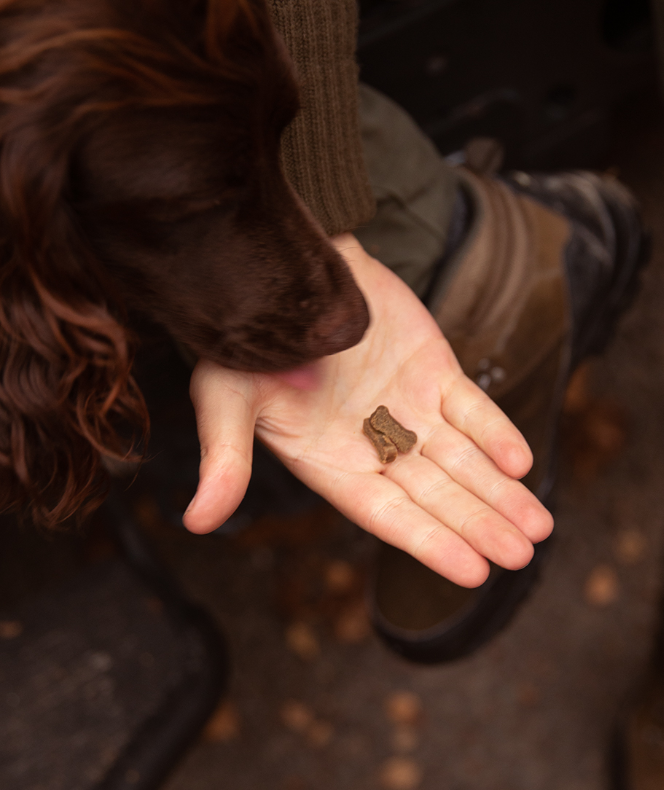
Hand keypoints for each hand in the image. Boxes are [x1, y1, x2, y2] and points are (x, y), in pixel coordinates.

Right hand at [183, 234, 552, 586]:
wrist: (286, 273)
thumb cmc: (247, 342)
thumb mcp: (227, 397)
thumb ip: (225, 458)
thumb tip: (197, 523)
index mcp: (331, 463)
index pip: (386, 513)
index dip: (427, 540)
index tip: (472, 571)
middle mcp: (375, 445)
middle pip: (435, 494)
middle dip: (478, 523)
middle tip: (521, 555)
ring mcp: (410, 409)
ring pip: (463, 458)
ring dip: (499, 491)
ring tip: (538, 526)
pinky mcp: (435, 371)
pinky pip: (472, 407)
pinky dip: (496, 431)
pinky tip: (521, 461)